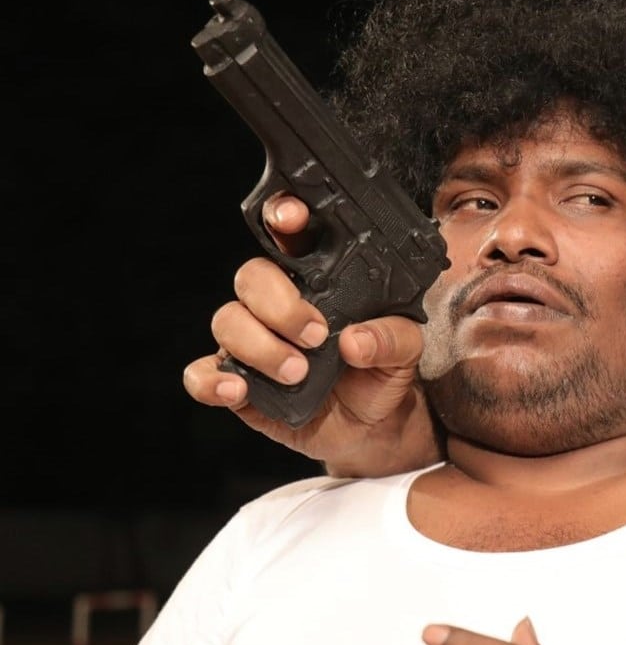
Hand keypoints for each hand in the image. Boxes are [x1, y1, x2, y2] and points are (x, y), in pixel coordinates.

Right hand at [181, 193, 441, 476]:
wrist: (371, 428)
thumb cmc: (382, 375)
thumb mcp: (406, 351)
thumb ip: (391, 337)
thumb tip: (354, 340)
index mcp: (319, 282)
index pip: (292, 238)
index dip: (283, 216)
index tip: (291, 218)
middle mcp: (277, 304)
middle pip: (252, 277)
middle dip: (279, 304)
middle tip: (316, 337)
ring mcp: (252, 340)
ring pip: (227, 320)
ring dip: (260, 346)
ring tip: (298, 373)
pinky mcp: (235, 379)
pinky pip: (201, 372)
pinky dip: (212, 380)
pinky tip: (238, 389)